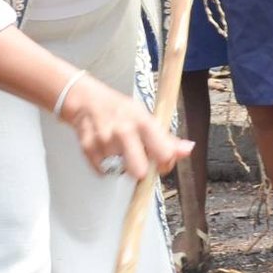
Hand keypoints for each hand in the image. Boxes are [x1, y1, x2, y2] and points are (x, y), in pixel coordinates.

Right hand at [57, 75, 191, 180]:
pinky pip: (103, 171)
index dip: (164, 163)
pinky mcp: (88, 149)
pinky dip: (105, 165)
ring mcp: (105, 141)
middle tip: (138, 162)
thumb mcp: (146, 118)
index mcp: (143, 122)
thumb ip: (167, 138)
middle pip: (139, 172)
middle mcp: (124, 131)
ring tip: (118, 149)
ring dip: (120, 164)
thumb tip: (187, 149)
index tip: (160, 162)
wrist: (86, 100)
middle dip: (140, 172)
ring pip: (120, 171)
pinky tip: (106, 150)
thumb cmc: (120, 109)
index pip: (164, 154)